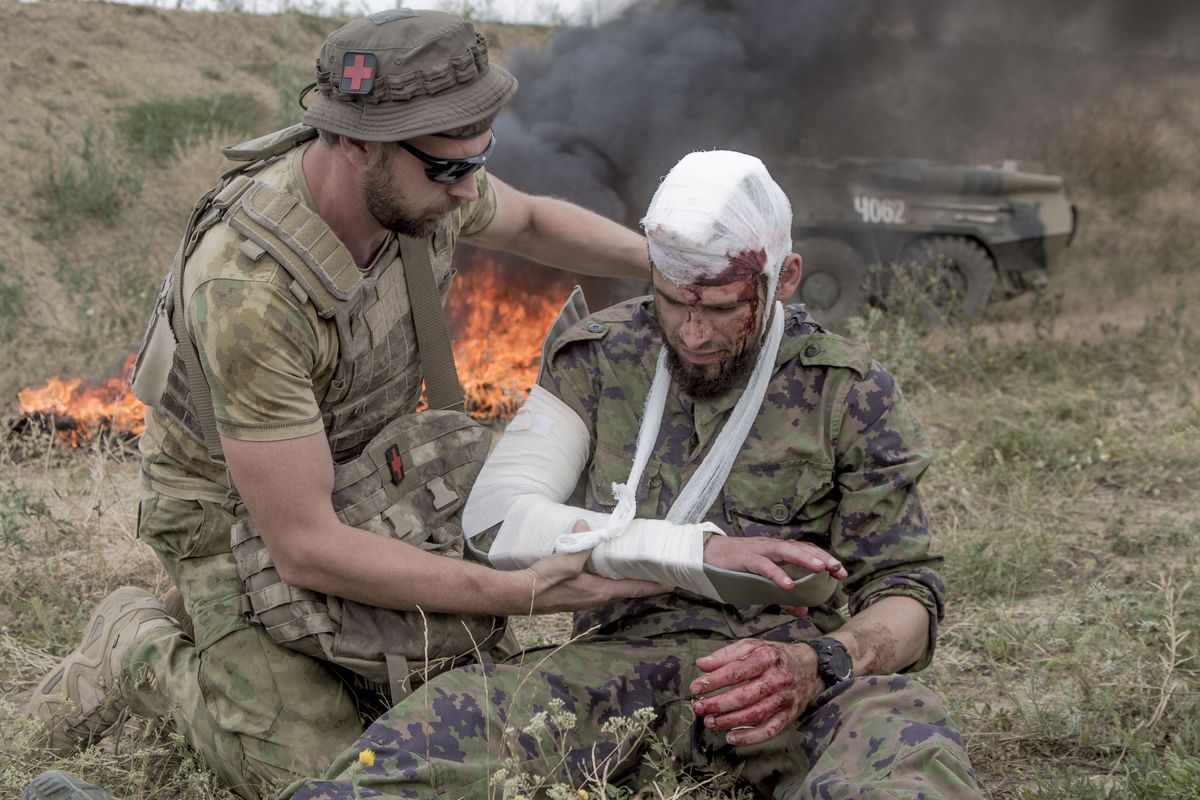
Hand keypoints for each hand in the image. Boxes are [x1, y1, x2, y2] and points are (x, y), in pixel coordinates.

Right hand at [515, 520, 669, 613]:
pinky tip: (609, 569)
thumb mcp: (564, 561)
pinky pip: (603, 587)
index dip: (655, 586)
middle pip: (629, 590)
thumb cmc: (543, 583)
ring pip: (616, 589)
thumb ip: (579, 544)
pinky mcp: (578, 595)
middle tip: (660, 572)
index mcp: (600, 592)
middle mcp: (598, 598)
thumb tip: (585, 526)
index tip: (673, 582)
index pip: (635, 588)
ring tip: (640, 569)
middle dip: (645, 583)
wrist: (521, 596)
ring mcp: (588, 598)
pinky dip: (613, 579)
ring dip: (629, 581)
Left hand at [689, 638, 822, 744]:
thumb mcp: (753, 646)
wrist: (810, 666)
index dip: (713, 681)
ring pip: (755, 714)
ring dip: (729, 721)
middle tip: (699, 708)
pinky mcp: (789, 715)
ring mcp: (784, 699)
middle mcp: (777, 679)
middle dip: (718, 704)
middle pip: (744, 695)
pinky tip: (731, 738)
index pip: (736, 671)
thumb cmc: (774, 655)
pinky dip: (750, 737)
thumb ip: (726, 655)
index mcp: (766, 657)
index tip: (695, 688)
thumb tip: (701, 664)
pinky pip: (769, 730)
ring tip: (710, 723)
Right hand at [703, 536, 847, 590]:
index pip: (806, 551)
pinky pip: (764, 566)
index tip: (841, 572)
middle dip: (821, 558)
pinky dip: (777, 574)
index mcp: (778, 551)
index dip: (824, 559)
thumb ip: (782, 597)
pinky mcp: (745, 559)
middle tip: (838, 570)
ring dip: (804, 560)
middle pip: (801, 548)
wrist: (706, 555)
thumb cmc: (737, 568)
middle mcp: (771, 547)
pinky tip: (789, 585)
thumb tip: (803, 611)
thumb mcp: (763, 585)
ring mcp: (759, 551)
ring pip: (786, 552)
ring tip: (820, 569)